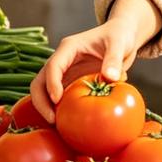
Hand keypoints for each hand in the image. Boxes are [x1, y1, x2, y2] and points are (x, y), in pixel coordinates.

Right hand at [30, 0, 160, 122]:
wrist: (121, 36)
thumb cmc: (119, 35)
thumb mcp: (119, 44)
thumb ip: (114, 59)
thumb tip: (110, 77)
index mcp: (69, 48)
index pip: (53, 65)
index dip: (52, 83)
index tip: (57, 99)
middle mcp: (62, 60)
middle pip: (40, 81)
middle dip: (41, 101)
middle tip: (53, 120)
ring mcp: (64, 73)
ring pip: (44, 92)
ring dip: (47, 108)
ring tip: (58, 126)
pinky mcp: (70, 83)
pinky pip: (58, 98)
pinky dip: (58, 110)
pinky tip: (66, 124)